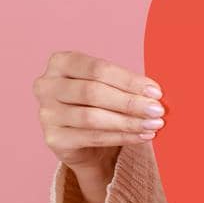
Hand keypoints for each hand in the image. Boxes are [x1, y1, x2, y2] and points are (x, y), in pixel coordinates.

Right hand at [34, 50, 166, 174]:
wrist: (82, 140)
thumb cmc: (99, 103)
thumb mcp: (109, 86)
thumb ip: (126, 85)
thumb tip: (156, 93)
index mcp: (61, 62)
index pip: (98, 69)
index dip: (129, 80)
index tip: (156, 91)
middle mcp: (47, 85)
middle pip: (93, 92)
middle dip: (130, 102)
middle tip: (157, 110)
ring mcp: (46, 113)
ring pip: (92, 117)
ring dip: (128, 122)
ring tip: (154, 124)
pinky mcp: (53, 138)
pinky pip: (92, 137)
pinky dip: (122, 137)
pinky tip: (142, 136)